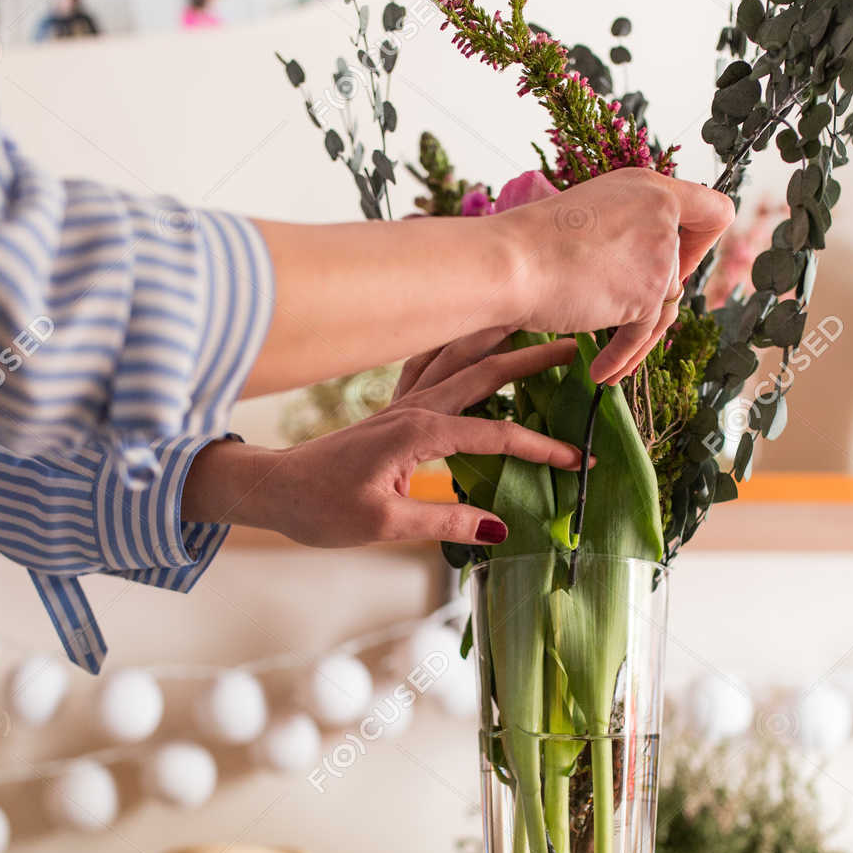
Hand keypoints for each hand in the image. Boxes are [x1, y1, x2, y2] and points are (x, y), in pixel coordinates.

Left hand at [183, 340, 584, 547]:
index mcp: (420, 433)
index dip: (542, 448)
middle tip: (574, 347)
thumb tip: (501, 529)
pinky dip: (456, 347)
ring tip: (528, 323)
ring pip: (458, 358)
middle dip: (532, 359)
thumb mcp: (385, 525)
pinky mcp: (391, 410)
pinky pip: (430, 366)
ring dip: (496, 340)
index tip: (577, 460)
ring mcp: (402, 405)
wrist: (275, 489)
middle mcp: (415, 408)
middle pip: (485, 373)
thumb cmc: (322, 507)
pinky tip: (467, 340)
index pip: (498, 435)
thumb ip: (445, 523)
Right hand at [495, 169, 734, 384]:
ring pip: (665, 307)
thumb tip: (646, 265)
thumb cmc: (532, 240)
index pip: (714, 211)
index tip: (679, 256)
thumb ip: (629, 229)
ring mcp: (659, 258)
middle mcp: (663, 217)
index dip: (701, 239)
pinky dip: (622, 358)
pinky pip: (643, 336)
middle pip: (682, 271)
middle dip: (654, 295)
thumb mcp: (592, 212)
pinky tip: (602, 374)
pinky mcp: (647, 297)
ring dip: (639, 336)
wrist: (509, 263)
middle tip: (619, 310)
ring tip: (612, 361)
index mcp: (651, 188)